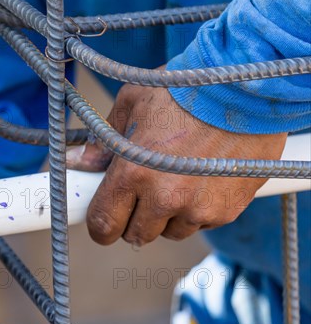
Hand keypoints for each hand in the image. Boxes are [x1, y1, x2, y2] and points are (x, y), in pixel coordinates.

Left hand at [67, 84, 286, 245]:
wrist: (244, 88)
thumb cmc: (183, 89)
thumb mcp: (132, 104)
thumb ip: (102, 141)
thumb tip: (79, 163)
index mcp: (133, 171)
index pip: (104, 223)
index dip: (99, 227)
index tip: (102, 222)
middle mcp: (164, 196)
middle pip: (135, 235)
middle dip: (132, 218)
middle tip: (140, 193)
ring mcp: (198, 207)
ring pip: (169, 232)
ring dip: (166, 216)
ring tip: (175, 179)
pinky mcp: (225, 211)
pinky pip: (199, 223)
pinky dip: (195, 210)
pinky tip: (200, 179)